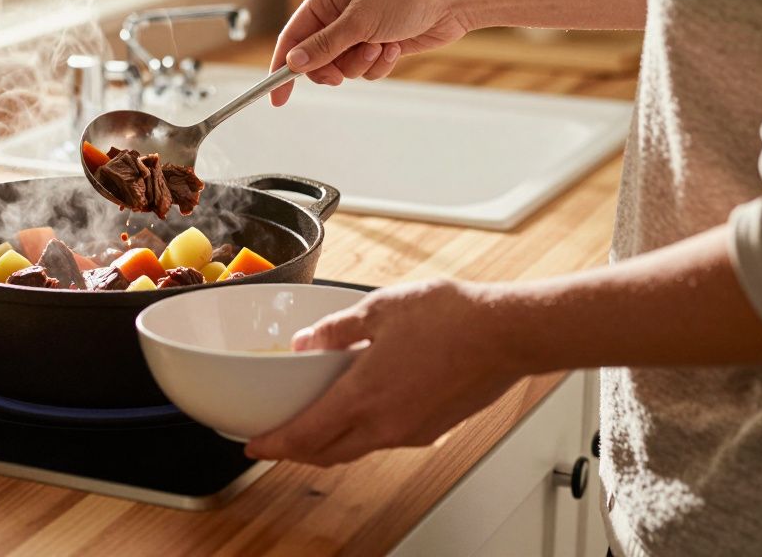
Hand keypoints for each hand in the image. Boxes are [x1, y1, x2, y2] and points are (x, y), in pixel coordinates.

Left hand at [245, 279, 523, 465]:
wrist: (507, 334)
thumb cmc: (452, 319)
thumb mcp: (379, 309)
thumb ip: (336, 330)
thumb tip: (307, 343)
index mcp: (364, 396)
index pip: (305, 436)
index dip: (273, 445)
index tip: (253, 446)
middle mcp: (386, 425)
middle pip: (326, 453)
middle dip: (295, 451)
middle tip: (275, 441)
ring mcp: (411, 432)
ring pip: (355, 449)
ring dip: (328, 444)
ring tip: (312, 426)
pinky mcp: (431, 430)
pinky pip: (383, 440)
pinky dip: (360, 433)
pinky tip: (360, 410)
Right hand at [270, 0, 471, 105]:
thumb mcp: (359, 22)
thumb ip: (324, 45)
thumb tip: (294, 63)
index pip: (292, 36)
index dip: (283, 67)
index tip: (277, 95)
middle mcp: (337, 13)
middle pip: (316, 58)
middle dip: (333, 67)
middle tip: (342, 73)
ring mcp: (358, 30)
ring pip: (342, 67)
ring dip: (361, 64)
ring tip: (381, 46)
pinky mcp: (377, 44)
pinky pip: (364, 69)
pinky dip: (378, 65)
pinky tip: (394, 47)